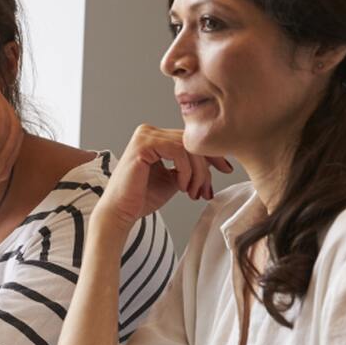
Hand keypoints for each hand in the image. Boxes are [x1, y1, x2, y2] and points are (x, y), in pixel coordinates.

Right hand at [95, 124, 233, 232]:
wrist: (120, 213)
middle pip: (192, 142)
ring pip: (188, 147)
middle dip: (206, 168)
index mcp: (155, 137)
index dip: (212, 155)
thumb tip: (217, 163)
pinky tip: (181, 186)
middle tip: (206, 190)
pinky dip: (185, 170)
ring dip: (197, 173)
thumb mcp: (174, 179)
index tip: (225, 170)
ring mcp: (145, 136)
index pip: (191, 140)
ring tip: (193, 192)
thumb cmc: (141, 198)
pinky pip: (178, 151)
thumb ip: (190, 167)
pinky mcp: (143, 144)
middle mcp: (149, 132)